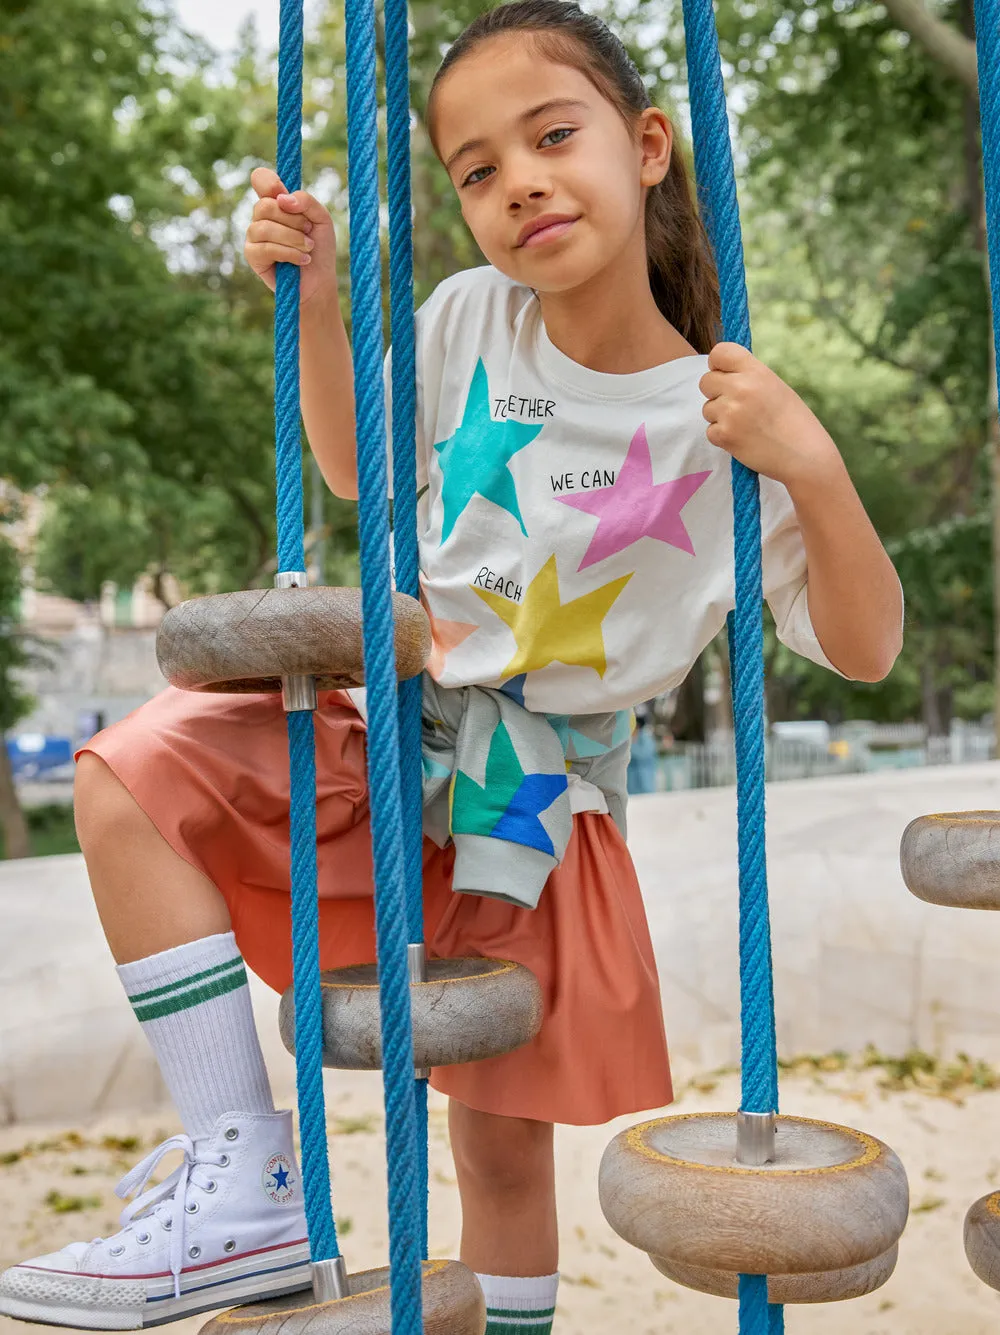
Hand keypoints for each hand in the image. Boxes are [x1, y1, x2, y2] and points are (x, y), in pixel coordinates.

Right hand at [244, 167, 337, 306]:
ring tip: (308, 248)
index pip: (260, 179)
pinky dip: (288, 253)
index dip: (269, 182)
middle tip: (309, 233)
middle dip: (293, 220)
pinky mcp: (252, 255)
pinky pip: (265, 248)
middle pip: (265, 205)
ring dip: (293, 239)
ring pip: (265, 227)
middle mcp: (261, 216)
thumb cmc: (320, 248)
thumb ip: (306, 201)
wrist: (319, 280)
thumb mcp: (321, 219)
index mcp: (277, 202)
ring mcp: (254, 235)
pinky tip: (302, 260)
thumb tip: (282, 198)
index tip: (284, 194)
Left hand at [699, 343, 841, 489]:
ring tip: (746, 425)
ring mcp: (730, 412)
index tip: (724, 374)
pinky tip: (744, 438)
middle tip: (737, 405)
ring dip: (720, 417)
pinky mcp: (724, 435)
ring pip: (707, 408)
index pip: (719, 352)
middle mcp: (741, 388)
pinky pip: (710, 430)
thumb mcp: (775, 386)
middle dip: (716, 393)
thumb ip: (748, 377)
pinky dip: (722, 436)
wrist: (804, 455)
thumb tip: (722, 373)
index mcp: (756, 371)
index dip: (717, 364)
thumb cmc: (794, 421)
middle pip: (705, 381)